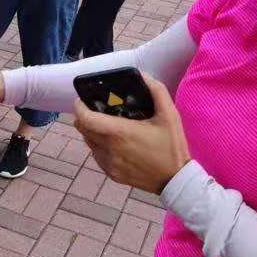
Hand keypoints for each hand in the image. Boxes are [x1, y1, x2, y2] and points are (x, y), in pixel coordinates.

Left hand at [73, 73, 190, 194]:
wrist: (176, 180)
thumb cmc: (172, 146)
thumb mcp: (170, 114)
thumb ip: (156, 90)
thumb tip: (142, 75)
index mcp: (119, 132)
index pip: (85, 118)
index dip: (79, 106)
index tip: (83, 99)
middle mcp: (109, 149)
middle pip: (83, 129)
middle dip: (84, 117)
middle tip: (94, 109)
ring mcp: (109, 163)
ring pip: (89, 143)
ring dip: (91, 132)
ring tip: (105, 125)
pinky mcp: (112, 174)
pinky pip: (97, 156)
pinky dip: (99, 147)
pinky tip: (113, 143)